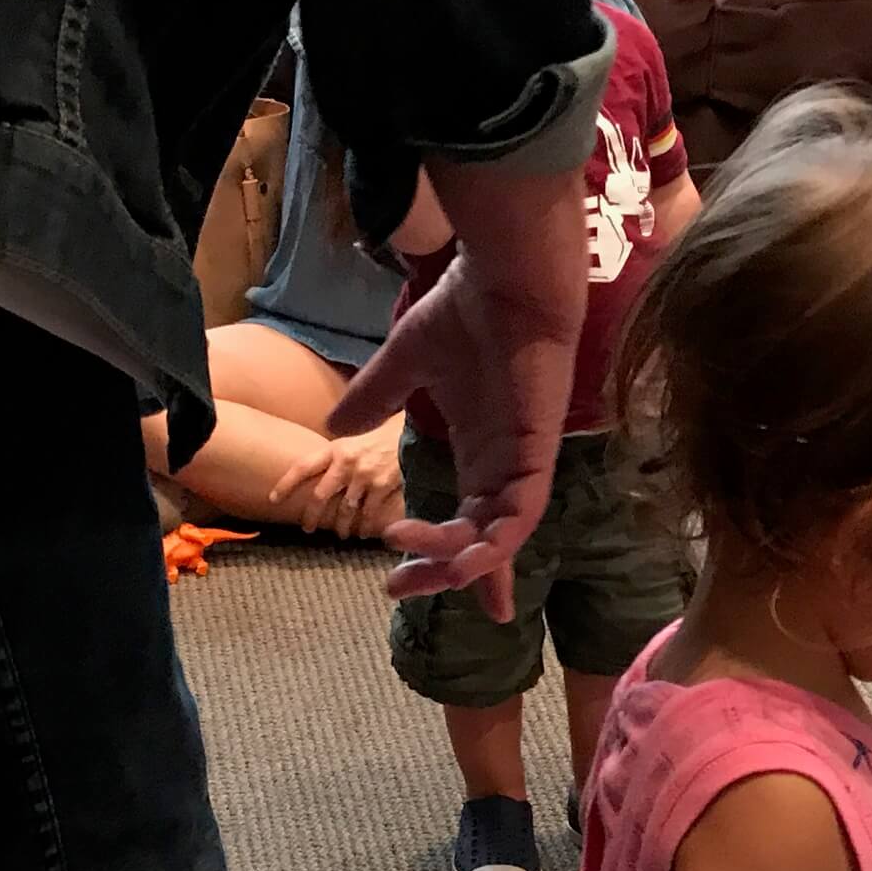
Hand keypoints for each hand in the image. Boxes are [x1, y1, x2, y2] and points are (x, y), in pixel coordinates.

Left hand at [268, 417, 403, 539]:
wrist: (408, 434)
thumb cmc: (374, 442)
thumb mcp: (348, 445)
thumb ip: (332, 461)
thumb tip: (311, 481)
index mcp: (334, 449)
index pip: (302, 466)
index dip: (286, 484)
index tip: (272, 499)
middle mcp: (346, 462)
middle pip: (321, 495)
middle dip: (312, 516)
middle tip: (307, 529)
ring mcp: (365, 475)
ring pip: (345, 509)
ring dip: (341, 527)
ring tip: (341, 535)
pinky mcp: (383, 486)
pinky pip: (369, 513)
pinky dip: (365, 526)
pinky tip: (362, 533)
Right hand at [330, 159, 583, 621]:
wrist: (505, 278)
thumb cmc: (466, 312)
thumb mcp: (405, 363)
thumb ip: (373, 398)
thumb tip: (334, 425)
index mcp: (480, 455)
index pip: (473, 525)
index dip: (456, 564)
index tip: (417, 592)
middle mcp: (503, 470)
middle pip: (479, 546)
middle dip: (441, 576)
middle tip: (396, 589)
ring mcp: (522, 466)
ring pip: (497, 540)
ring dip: (455, 562)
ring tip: (405, 562)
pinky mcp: (537, 456)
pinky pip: (520, 517)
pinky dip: (490, 543)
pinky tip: (454, 550)